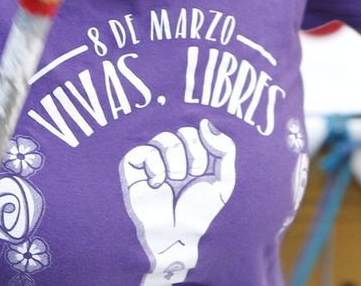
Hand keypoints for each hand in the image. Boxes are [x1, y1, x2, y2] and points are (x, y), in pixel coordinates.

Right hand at [120, 119, 236, 284]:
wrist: (176, 237)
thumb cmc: (198, 214)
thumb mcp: (222, 183)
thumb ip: (223, 149)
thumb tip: (206, 123)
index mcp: (196, 158)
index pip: (200, 133)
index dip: (205, 143)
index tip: (206, 164)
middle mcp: (176, 157)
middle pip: (184, 132)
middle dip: (193, 151)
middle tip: (194, 174)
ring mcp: (156, 162)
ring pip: (164, 138)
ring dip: (175, 158)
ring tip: (177, 179)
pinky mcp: (137, 170)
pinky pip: (143, 151)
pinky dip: (154, 164)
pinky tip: (158, 183)